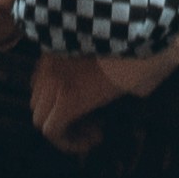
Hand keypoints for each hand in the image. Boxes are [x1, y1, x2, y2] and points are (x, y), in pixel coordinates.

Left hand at [28, 45, 166, 150]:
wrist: (141, 35)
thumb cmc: (135, 43)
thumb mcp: (110, 51)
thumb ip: (104, 66)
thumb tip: (123, 87)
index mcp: (57, 48)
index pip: (38, 82)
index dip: (58, 100)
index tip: (85, 103)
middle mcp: (49, 63)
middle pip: (37, 102)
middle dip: (59, 116)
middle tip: (91, 119)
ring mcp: (55, 80)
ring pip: (41, 119)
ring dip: (65, 130)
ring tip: (94, 130)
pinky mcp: (68, 99)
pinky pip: (53, 132)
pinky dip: (69, 142)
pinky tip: (94, 138)